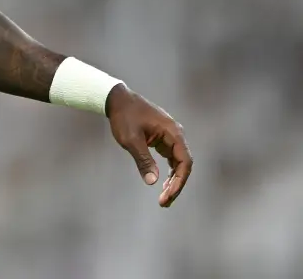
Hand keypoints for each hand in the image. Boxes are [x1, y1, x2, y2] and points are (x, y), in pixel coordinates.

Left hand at [106, 85, 192, 206]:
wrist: (117, 99)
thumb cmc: (124, 117)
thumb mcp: (131, 140)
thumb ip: (143, 160)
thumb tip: (152, 181)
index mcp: (173, 133)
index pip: (185, 162)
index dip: (179, 182)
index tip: (167, 195)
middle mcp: (176, 134)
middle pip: (184, 165)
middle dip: (176, 185)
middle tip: (164, 202)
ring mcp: (170, 136)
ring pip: (178, 163)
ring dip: (173, 180)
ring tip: (164, 198)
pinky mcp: (162, 138)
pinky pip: (171, 158)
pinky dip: (168, 172)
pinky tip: (163, 184)